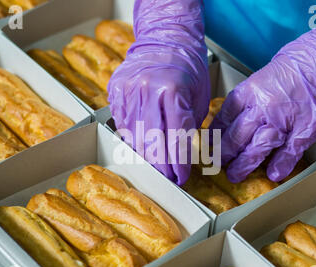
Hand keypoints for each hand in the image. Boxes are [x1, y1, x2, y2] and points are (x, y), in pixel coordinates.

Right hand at [108, 0, 209, 185]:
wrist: (165, 38)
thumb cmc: (188, 68)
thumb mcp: (199, 96)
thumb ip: (190, 125)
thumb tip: (183, 156)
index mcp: (173, 91)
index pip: (176, 138)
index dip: (178, 163)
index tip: (181, 177)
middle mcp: (147, 91)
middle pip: (151, 142)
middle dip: (161, 167)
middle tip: (167, 179)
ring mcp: (128, 91)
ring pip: (133, 136)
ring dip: (145, 157)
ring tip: (155, 170)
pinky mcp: (116, 90)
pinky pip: (122, 124)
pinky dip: (131, 139)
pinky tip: (140, 149)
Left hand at [211, 0, 315, 182]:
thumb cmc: (301, 60)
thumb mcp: (267, 73)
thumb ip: (255, 96)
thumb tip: (242, 115)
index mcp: (251, 90)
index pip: (225, 116)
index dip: (215, 133)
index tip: (209, 143)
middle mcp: (263, 106)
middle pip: (237, 135)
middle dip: (224, 153)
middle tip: (218, 164)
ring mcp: (285, 118)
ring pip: (258, 147)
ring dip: (244, 164)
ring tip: (235, 175)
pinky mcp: (307, 127)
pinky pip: (290, 150)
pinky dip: (281, 164)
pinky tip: (273, 175)